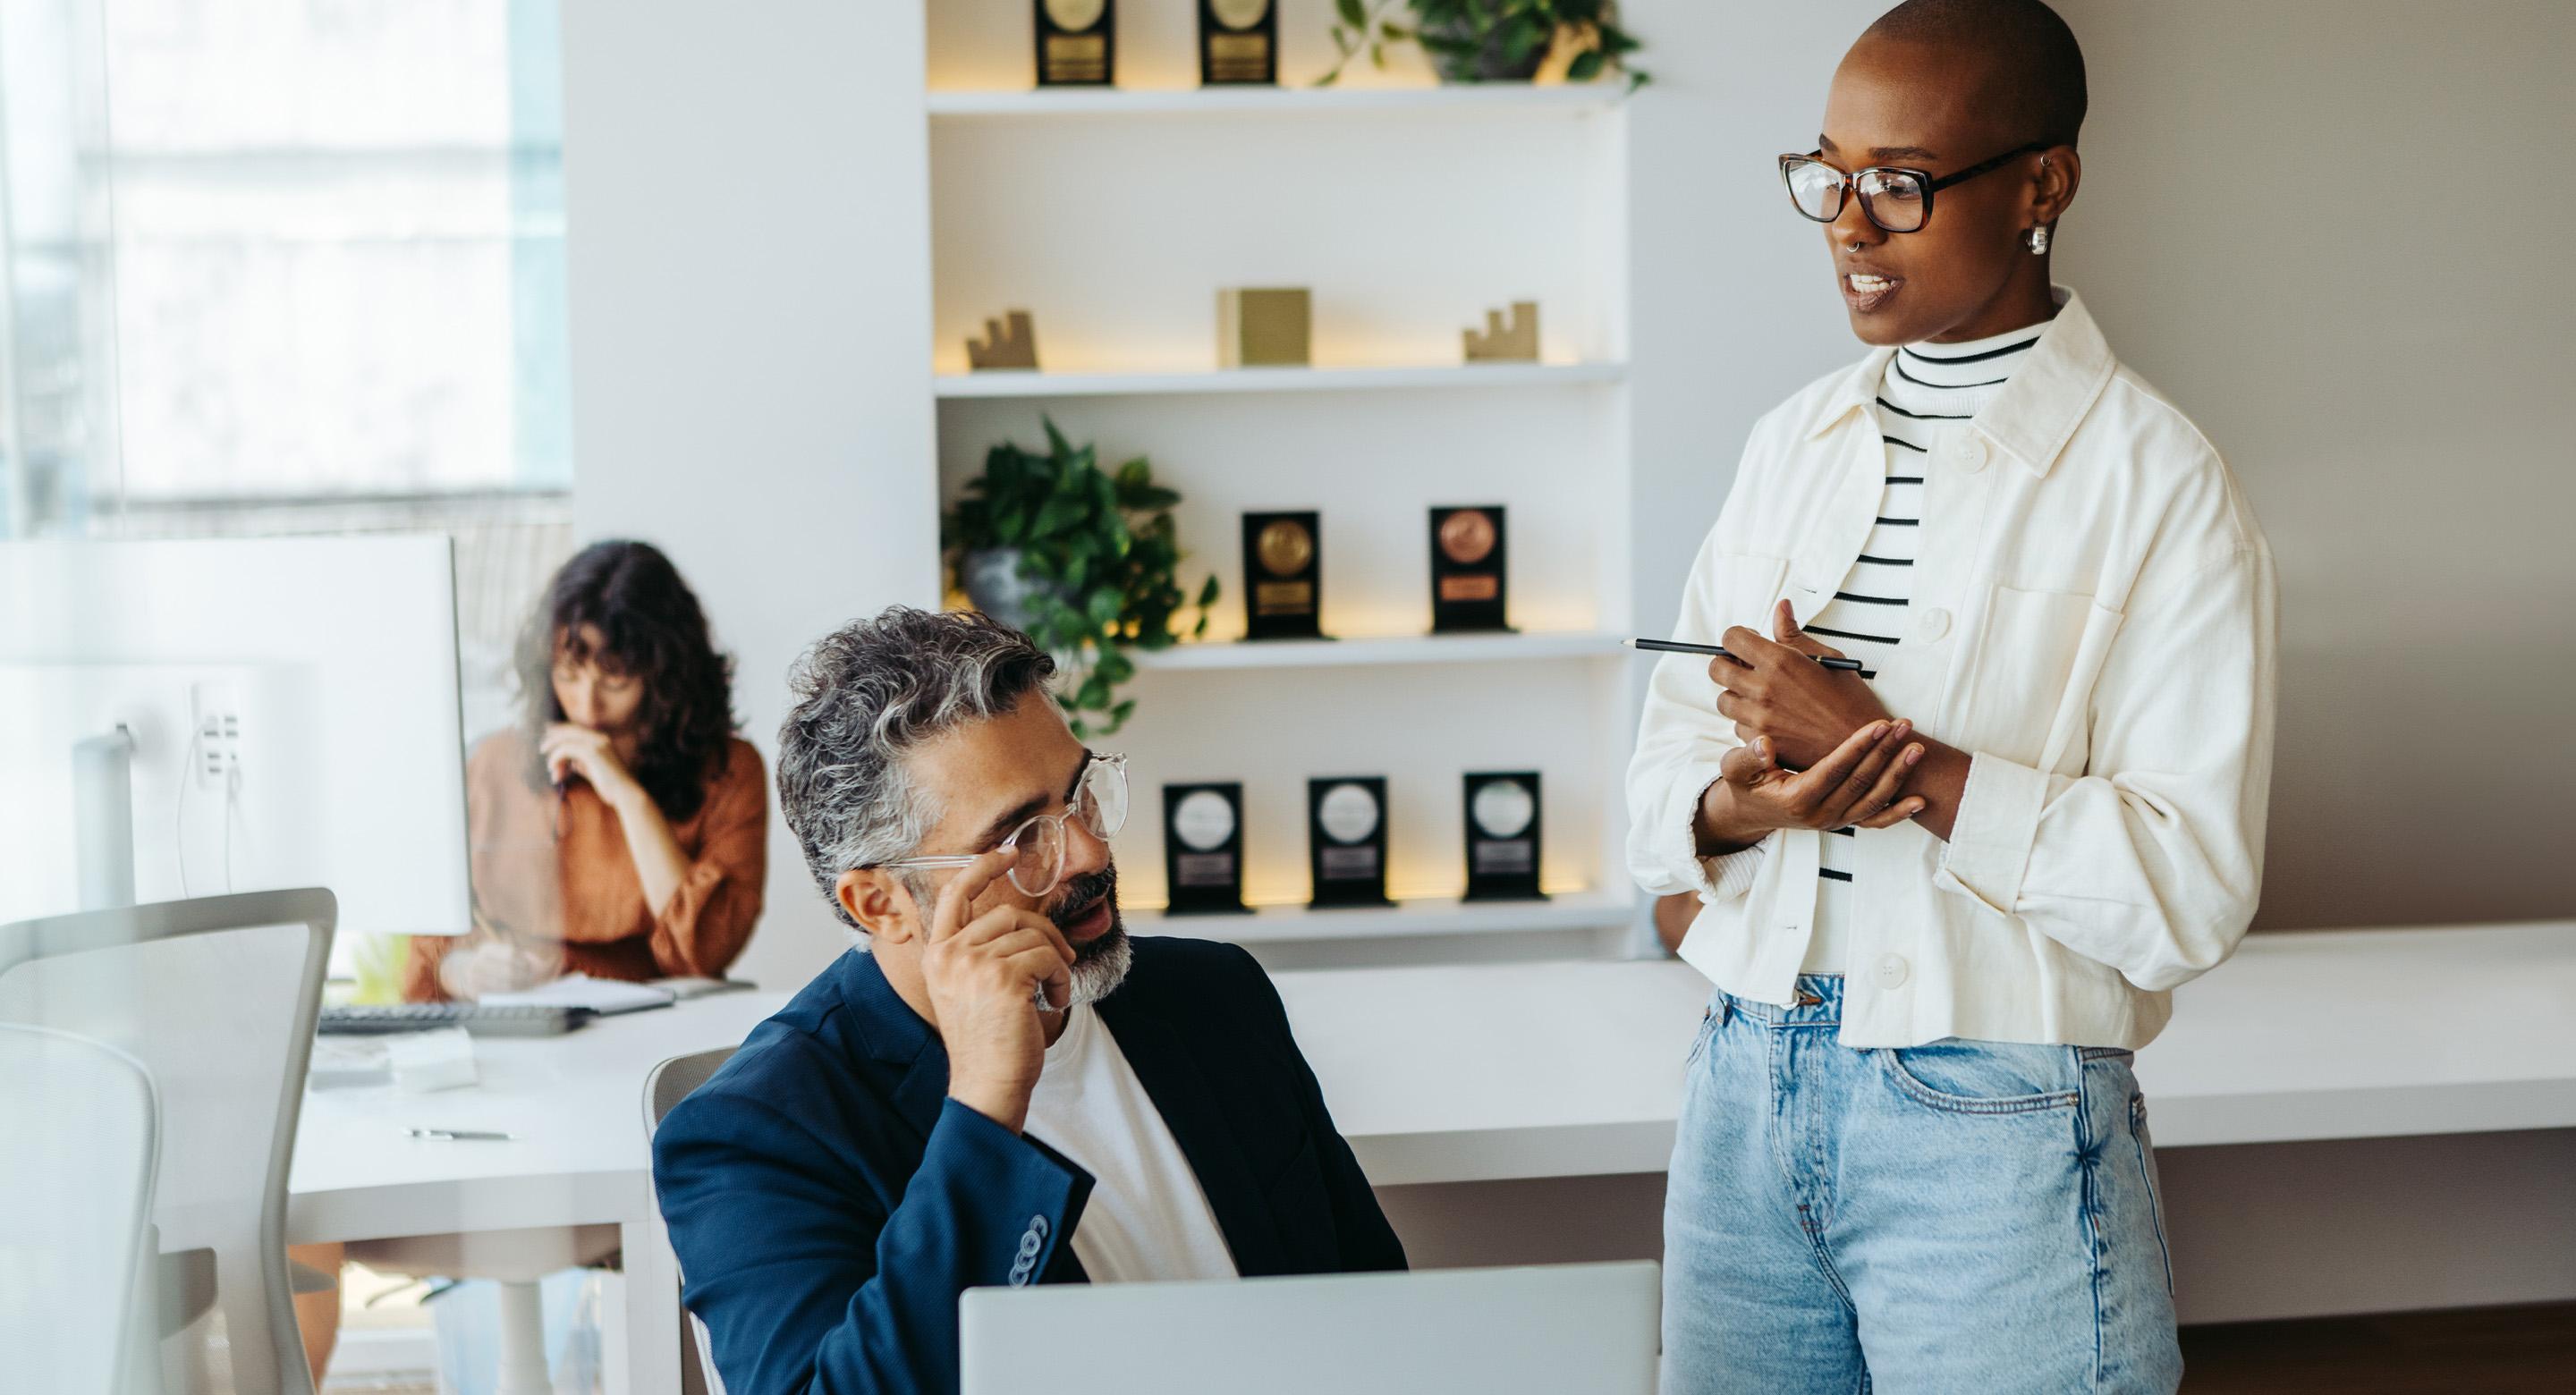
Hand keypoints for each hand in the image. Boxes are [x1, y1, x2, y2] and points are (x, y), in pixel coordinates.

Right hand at [435, 934, 560, 999]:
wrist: (462, 973)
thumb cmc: (490, 962)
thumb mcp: (501, 953)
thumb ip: (521, 956)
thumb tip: (545, 964)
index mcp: (487, 949)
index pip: (512, 954)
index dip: (525, 961)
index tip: (530, 965)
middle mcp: (479, 962)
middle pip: (510, 971)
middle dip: (526, 976)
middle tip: (534, 978)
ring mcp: (475, 978)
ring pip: (506, 985)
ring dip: (521, 986)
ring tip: (527, 984)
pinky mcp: (475, 991)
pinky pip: (499, 994)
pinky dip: (511, 993)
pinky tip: (517, 990)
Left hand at [540, 723, 639, 806]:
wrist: (624, 793)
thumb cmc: (610, 786)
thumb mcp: (594, 770)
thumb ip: (583, 762)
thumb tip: (570, 762)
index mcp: (602, 740)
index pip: (576, 730)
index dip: (560, 731)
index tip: (547, 736)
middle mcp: (599, 738)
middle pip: (569, 731)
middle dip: (553, 738)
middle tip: (542, 749)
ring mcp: (596, 744)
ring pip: (566, 740)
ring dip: (554, 754)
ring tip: (552, 770)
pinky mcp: (591, 752)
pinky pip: (566, 750)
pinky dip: (556, 759)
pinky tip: (555, 772)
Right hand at [920, 848, 1076, 1134]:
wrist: (987, 1084)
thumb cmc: (986, 1041)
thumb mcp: (967, 988)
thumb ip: (978, 952)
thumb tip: (1018, 921)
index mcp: (936, 954)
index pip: (955, 894)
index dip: (982, 867)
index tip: (1008, 853)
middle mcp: (950, 954)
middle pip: (1009, 914)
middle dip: (1044, 933)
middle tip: (1058, 960)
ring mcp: (974, 964)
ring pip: (1034, 936)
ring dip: (1055, 962)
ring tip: (1051, 990)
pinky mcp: (1004, 978)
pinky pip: (1048, 957)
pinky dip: (1060, 977)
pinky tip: (1054, 1000)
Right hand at [1695, 719, 1926, 851]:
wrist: (1751, 812)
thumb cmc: (1745, 785)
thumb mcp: (1735, 769)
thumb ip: (1747, 757)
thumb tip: (1764, 744)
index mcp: (1796, 799)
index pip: (1834, 770)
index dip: (1858, 747)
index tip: (1878, 724)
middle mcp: (1820, 815)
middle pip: (1860, 782)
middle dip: (1885, 751)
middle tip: (1904, 724)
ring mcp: (1834, 821)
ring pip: (1874, 799)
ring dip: (1898, 773)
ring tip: (1916, 747)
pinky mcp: (1843, 822)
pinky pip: (1875, 821)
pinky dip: (1898, 813)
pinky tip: (1919, 801)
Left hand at [1708, 600, 1893, 771]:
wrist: (1864, 746)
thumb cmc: (1850, 699)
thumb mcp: (1827, 658)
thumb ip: (1794, 634)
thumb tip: (1780, 607)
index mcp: (1779, 661)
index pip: (1731, 639)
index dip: (1737, 638)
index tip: (1748, 642)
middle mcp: (1762, 688)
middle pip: (1717, 669)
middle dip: (1729, 664)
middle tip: (1747, 668)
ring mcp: (1758, 717)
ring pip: (1723, 700)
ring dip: (1736, 695)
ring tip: (1760, 695)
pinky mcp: (1760, 742)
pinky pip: (1737, 727)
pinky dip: (1748, 722)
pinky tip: (1771, 719)